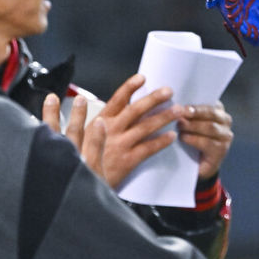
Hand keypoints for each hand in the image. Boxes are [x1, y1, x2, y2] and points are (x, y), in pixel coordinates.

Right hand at [44, 75, 183, 186]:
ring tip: (178, 110)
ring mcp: (120, 144)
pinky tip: (172, 136)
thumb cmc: (84, 159)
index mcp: (101, 121)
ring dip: (164, 117)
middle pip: (136, 110)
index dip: (130, 87)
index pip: (117, 99)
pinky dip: (161, 142)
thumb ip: (101, 123)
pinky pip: (148, 148)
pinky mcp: (126, 160)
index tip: (142, 77)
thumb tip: (115, 110)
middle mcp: (111, 129)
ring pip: (146, 127)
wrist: (79, 181)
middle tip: (169, 91)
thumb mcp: (85, 135)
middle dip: (154, 99)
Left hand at [178, 102, 233, 179]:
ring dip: (193, 126)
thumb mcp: (188, 123)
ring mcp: (225, 137)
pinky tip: (183, 138)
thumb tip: (174, 103)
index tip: (183, 104)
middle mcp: (225, 122)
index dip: (197, 104)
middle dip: (195, 113)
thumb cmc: (189, 139)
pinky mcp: (221, 151)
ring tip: (179, 126)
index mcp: (218, 111)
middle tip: (180, 114)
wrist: (194, 166)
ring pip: (211, 127)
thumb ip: (186, 113)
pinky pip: (208, 143)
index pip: (211, 102)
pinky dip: (194, 139)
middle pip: (212, 113)